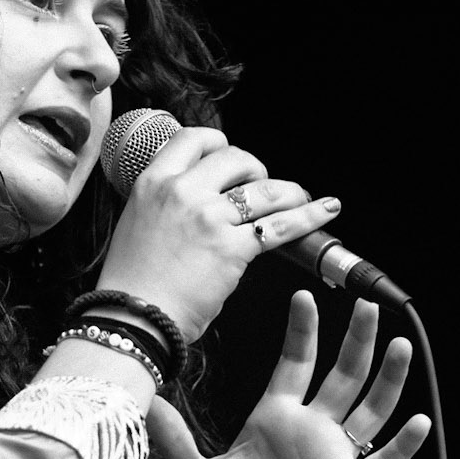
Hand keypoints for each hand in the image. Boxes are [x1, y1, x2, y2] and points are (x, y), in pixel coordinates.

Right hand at [95, 127, 341, 343]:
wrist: (133, 319)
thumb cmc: (133, 283)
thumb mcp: (137, 224)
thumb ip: (167, 205)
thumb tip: (201, 202)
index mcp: (152, 182)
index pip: (193, 138)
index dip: (218, 144)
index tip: (230, 160)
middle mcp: (181, 192)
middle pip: (235, 157)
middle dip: (256, 170)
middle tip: (260, 189)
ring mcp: (209, 218)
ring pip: (264, 189)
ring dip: (287, 192)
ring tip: (298, 199)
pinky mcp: (233, 248)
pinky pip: (280, 225)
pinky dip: (309, 215)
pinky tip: (326, 209)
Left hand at [146, 291, 431, 458]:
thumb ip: (175, 440)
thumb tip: (146, 403)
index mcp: (275, 420)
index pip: (293, 364)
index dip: (301, 332)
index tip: (305, 296)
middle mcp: (310, 431)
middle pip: (340, 376)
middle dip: (354, 341)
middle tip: (368, 304)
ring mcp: (334, 458)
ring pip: (369, 409)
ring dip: (386, 379)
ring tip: (400, 345)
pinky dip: (402, 445)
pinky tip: (421, 421)